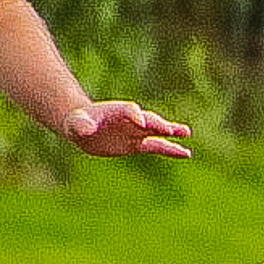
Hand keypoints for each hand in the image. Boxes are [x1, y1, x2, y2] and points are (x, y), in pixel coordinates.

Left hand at [60, 101, 191, 157]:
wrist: (85, 129)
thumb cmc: (79, 123)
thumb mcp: (77, 124)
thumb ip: (82, 125)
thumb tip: (86, 130)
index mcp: (117, 111)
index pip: (130, 110)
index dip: (134, 114)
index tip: (139, 121)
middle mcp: (131, 119)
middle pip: (148, 119)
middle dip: (157, 123)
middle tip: (168, 129)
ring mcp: (137, 132)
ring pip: (158, 131)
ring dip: (172, 131)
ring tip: (186, 133)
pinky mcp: (139, 145)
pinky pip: (158, 147)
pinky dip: (172, 150)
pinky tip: (185, 153)